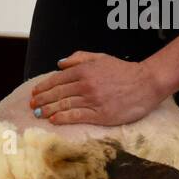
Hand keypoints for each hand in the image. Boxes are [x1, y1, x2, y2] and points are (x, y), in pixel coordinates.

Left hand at [29, 51, 165, 126]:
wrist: (147, 83)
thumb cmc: (124, 71)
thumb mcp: (101, 58)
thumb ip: (79, 58)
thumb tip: (59, 63)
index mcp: (84, 70)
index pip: (57, 79)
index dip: (43, 87)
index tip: (35, 93)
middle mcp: (86, 84)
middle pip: (57, 94)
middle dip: (42, 100)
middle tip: (32, 105)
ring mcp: (93, 100)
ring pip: (64, 105)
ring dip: (48, 110)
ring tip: (38, 114)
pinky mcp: (101, 114)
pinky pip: (77, 116)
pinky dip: (63, 118)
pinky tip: (53, 120)